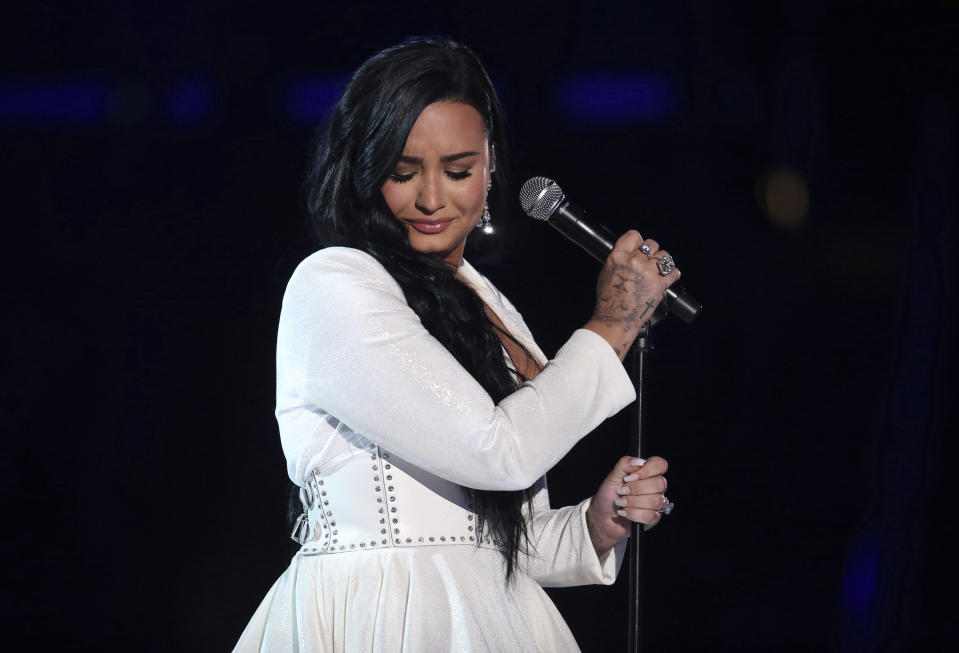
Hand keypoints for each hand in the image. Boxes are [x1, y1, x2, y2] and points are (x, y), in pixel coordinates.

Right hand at [584, 230, 680, 359]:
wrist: (615, 319)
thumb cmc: (608, 300)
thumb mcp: (606, 273)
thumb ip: (618, 260)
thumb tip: (628, 253)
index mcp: (618, 257)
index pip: (634, 235)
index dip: (639, 241)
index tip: (640, 246)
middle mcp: (634, 261)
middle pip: (651, 244)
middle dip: (651, 252)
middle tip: (649, 262)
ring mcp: (648, 272)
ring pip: (664, 256)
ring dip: (662, 262)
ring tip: (658, 270)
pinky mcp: (659, 285)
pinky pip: (673, 272)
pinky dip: (672, 275)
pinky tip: (667, 277)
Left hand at [585, 455, 669, 555]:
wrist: (602, 516)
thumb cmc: (608, 496)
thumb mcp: (612, 477)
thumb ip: (624, 465)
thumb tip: (638, 461)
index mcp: (646, 474)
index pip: (660, 465)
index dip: (647, 470)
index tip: (630, 477)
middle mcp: (654, 488)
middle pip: (660, 483)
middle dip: (636, 488)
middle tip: (621, 491)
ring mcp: (655, 504)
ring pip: (655, 500)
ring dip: (633, 502)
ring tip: (620, 502)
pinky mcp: (653, 519)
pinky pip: (650, 516)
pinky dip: (633, 514)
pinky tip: (624, 512)